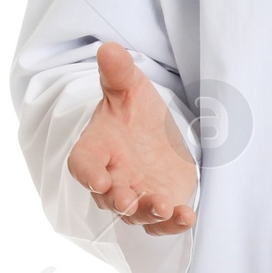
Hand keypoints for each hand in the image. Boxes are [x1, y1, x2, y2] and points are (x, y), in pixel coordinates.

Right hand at [66, 42, 197, 234]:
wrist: (155, 133)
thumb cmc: (133, 112)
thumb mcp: (128, 88)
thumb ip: (117, 73)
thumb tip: (109, 49)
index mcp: (94, 151)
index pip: (83, 165)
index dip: (88, 173)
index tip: (98, 179)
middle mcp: (111, 179)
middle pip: (108, 197)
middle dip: (119, 200)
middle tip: (127, 200)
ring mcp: (135, 197)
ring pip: (136, 214)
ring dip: (148, 213)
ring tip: (163, 206)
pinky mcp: (160, 208)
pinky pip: (163, 223)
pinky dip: (174, 223)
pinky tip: (188, 216)